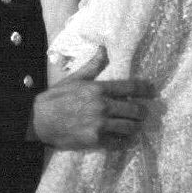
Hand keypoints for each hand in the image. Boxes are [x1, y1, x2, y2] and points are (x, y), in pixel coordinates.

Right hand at [31, 50, 152, 149]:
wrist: (38, 121)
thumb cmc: (55, 99)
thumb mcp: (73, 78)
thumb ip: (92, 66)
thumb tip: (103, 50)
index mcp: (98, 89)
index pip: (130, 87)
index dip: (145, 89)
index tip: (153, 91)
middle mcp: (102, 106)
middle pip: (135, 109)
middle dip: (142, 112)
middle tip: (144, 113)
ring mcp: (100, 125)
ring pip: (130, 127)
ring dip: (135, 127)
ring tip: (136, 127)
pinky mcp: (96, 140)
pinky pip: (118, 142)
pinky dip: (125, 142)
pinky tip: (126, 140)